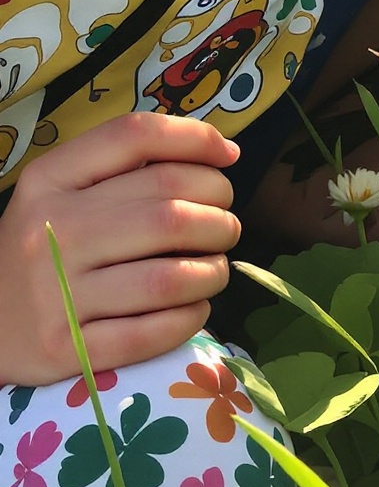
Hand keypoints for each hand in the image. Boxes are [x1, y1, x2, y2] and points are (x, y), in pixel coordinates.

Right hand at [0, 113, 240, 384]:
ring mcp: (55, 295)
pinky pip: (150, 333)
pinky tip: (196, 306)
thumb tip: (222, 152)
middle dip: (219, 215)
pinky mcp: (65, 350)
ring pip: (169, 277)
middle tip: (226, 225)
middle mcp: (50, 232)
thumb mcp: (61, 191)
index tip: (229, 157)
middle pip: (168, 209)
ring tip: (215, 267)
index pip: (135, 136)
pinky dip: (190, 317)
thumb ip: (126, 164)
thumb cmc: (42, 248)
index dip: (198, 139)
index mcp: (49, 180)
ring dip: (212, 271)